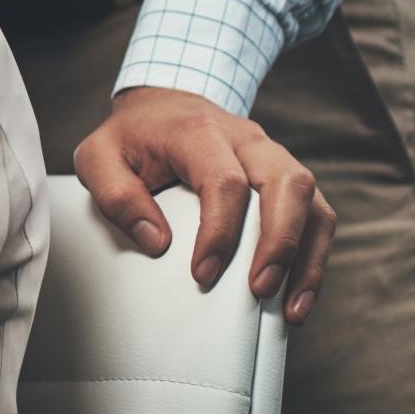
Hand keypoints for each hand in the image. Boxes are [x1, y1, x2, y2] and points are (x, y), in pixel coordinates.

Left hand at [74, 86, 335, 323]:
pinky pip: (317, 214)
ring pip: (312, 200)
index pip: (225, 180)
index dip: (220, 231)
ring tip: (292, 308)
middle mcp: (246, 139)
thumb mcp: (97, 157)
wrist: (162, 105)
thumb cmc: (131, 137)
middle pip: (287, 184)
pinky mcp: (286, 177)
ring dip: (308, 257)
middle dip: (280, 244)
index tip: (203, 274)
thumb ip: (116, 195)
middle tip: (259, 290)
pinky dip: (315, 256)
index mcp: (198, 131)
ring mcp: (272, 156)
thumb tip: (156, 242)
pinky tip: (298, 294)